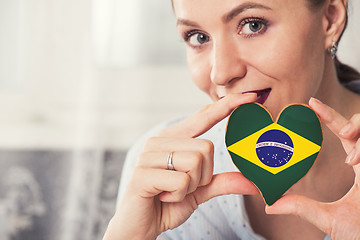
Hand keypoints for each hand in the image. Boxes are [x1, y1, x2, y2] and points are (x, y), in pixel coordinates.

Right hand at [103, 93, 258, 239]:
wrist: (138, 227)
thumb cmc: (167, 204)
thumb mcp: (199, 191)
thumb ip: (222, 182)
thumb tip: (254, 182)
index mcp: (172, 139)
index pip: (203, 117)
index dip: (226, 106)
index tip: (250, 96)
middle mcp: (159, 141)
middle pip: (206, 148)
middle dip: (203, 176)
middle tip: (184, 187)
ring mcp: (148, 156)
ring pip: (195, 163)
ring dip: (190, 187)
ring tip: (171, 191)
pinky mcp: (142, 174)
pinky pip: (181, 182)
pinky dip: (178, 196)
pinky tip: (162, 197)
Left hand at [266, 97, 359, 239]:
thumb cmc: (358, 235)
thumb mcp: (326, 217)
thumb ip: (300, 207)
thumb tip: (269, 205)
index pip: (346, 135)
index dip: (331, 116)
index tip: (311, 103)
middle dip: (351, 121)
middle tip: (340, 130)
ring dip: (359, 132)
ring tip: (347, 147)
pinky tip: (355, 162)